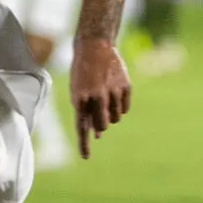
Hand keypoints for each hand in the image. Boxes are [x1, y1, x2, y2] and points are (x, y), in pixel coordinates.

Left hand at [68, 36, 131, 158]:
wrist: (94, 46)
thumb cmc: (82, 73)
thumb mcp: (77, 92)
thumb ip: (86, 113)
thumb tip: (97, 135)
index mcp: (80, 98)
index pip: (82, 127)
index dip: (83, 144)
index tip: (85, 157)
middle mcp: (96, 96)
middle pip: (103, 126)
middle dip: (101, 125)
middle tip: (99, 116)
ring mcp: (112, 91)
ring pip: (116, 118)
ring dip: (111, 114)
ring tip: (105, 97)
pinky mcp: (125, 87)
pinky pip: (125, 109)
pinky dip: (120, 106)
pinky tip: (115, 93)